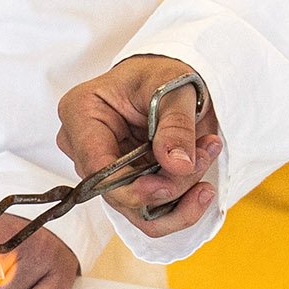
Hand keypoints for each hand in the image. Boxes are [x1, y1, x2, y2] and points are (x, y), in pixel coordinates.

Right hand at [55, 55, 219, 237]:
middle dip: (169, 186)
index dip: (133, 186)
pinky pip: (149, 214)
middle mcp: (83, 148)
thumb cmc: (162, 75)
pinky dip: (180, 206)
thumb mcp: (175, 89)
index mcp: (81, 113)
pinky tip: (202, 185)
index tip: (171, 182)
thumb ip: (176, 126)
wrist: (168, 82)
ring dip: (179, 198)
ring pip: (137, 211)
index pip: (96, 168)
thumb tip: (178, 165)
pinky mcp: (123, 186)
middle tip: (205, 155)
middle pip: (119, 193)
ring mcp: (101, 171)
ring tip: (208, 160)